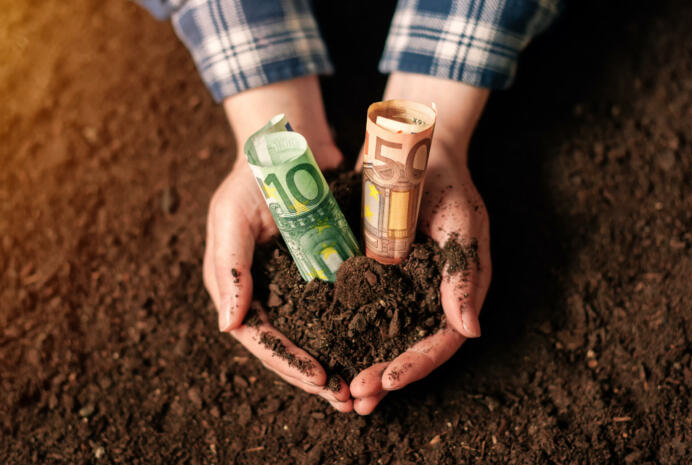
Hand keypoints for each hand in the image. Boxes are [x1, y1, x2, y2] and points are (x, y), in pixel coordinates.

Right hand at [203, 77, 351, 410]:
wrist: (290, 146)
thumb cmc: (252, 177)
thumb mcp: (230, 215)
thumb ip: (228, 267)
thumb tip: (229, 326)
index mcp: (237, 285)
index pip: (256, 335)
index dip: (285, 360)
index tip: (318, 377)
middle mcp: (264, 291)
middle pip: (286, 344)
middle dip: (312, 373)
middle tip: (345, 397)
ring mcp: (294, 283)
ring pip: (312, 334)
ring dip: (333, 361)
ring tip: (359, 387)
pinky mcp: (321, 270)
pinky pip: (334, 308)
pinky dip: (348, 332)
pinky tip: (371, 349)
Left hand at [350, 73, 491, 413]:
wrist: (412, 150)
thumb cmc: (444, 181)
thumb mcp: (461, 221)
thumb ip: (465, 272)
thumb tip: (469, 329)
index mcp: (458, 289)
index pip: (444, 338)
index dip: (418, 362)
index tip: (389, 379)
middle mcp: (430, 296)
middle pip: (412, 348)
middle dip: (386, 376)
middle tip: (356, 396)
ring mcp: (402, 289)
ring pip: (386, 340)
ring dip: (366, 366)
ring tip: (342, 393)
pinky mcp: (375, 277)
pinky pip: (362, 314)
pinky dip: (348, 337)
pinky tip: (326, 354)